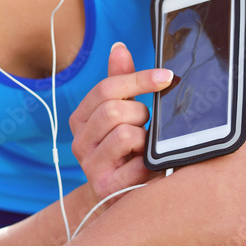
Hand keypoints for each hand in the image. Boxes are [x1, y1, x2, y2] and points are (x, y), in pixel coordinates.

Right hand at [69, 43, 171, 205]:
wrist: (122, 198)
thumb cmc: (126, 150)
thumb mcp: (123, 113)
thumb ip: (120, 82)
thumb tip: (119, 48)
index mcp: (80, 118)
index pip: (106, 87)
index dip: (139, 78)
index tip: (166, 77)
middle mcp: (79, 141)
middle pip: (113, 109)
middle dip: (141, 113)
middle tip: (148, 125)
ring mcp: (89, 165)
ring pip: (125, 133)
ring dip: (145, 137)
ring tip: (145, 147)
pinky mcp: (106, 187)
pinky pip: (136, 162)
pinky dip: (148, 161)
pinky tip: (147, 165)